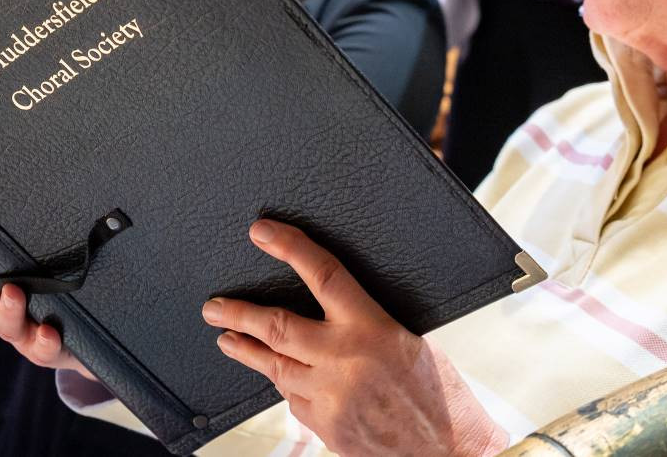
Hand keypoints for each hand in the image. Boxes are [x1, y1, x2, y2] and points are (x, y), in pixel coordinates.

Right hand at [0, 246, 96, 379]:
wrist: (95, 340)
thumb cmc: (66, 296)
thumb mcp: (53, 267)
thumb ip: (40, 246)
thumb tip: (32, 201)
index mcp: (3, 289)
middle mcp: (8, 311)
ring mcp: (26, 335)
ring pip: (8, 325)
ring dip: (9, 309)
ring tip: (15, 293)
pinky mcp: (50, 352)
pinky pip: (43, 350)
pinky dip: (44, 342)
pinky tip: (49, 332)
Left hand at [205, 219, 507, 455]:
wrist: (451, 451)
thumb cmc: (440, 394)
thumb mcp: (407, 339)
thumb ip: (364, 322)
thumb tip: (330, 304)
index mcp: (372, 326)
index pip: (321, 273)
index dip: (288, 247)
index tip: (262, 232)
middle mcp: (343, 359)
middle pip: (276, 326)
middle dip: (238, 313)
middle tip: (214, 306)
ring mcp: (329, 397)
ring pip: (274, 367)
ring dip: (247, 351)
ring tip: (228, 339)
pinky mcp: (325, 427)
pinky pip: (293, 400)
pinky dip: (286, 386)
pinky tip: (282, 379)